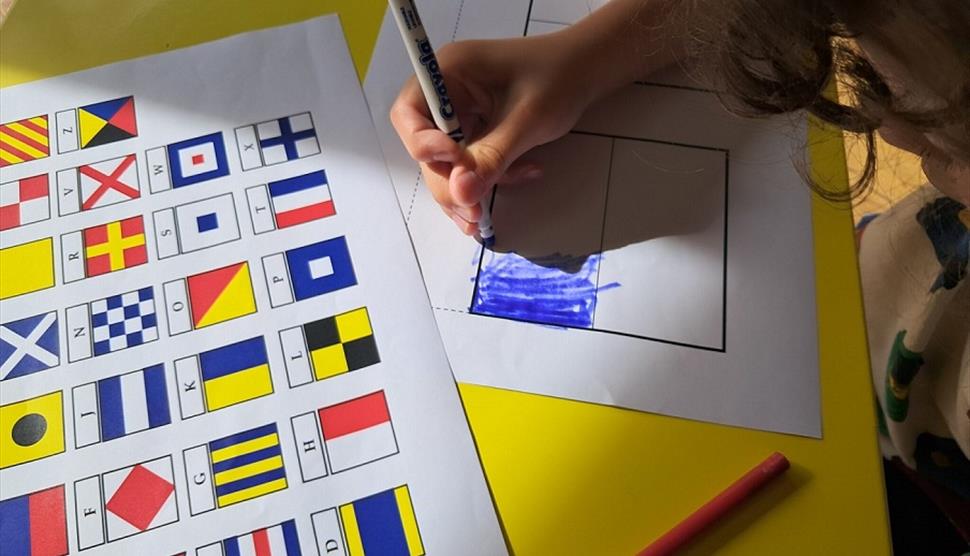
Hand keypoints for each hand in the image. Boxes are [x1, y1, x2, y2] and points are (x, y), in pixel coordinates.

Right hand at [390, 33, 593, 234]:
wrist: (589, 70)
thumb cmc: (559, 79)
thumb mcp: (526, 120)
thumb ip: (491, 158)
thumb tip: (459, 195)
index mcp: (449, 73)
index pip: (409, 114)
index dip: (423, 145)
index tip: (455, 165)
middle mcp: (447, 93)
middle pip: (426, 147)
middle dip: (448, 182)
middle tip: (474, 214)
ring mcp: (462, 114)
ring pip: (448, 163)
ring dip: (467, 190)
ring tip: (486, 219)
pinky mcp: (478, 131)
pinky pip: (471, 164)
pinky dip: (490, 178)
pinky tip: (526, 174)